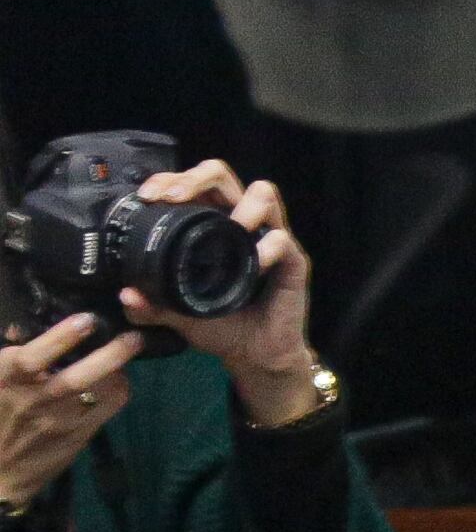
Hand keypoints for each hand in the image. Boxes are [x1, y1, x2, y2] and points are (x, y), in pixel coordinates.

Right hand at [0, 303, 141, 510]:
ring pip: (100, 393)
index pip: (33, 356)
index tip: (86, 319)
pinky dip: (118, 390)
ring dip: (118, 370)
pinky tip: (118, 379)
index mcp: (6, 380)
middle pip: (77, 377)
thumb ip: (8, 357)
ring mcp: (59, 421)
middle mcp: (35, 401)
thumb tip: (19, 328)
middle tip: (133, 337)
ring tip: (127, 348)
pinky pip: (109, 410)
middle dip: (109, 356)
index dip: (61, 337)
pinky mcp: (78, 437)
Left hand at [127, 160, 320, 421]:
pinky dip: (268, 247)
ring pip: (263, 192)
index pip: (191, 185)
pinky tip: (256, 263)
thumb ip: (150, 305)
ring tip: (232, 225)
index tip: (149, 196)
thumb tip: (126, 294)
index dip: (169, 180)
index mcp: (208, 226)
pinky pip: (282, 239)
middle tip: (176, 198)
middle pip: (221, 175)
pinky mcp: (293, 261)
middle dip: (195, 178)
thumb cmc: (220, 325)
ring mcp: (268, 238)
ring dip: (243, 204)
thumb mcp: (175, 314)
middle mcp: (239, 223)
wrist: (254, 356)